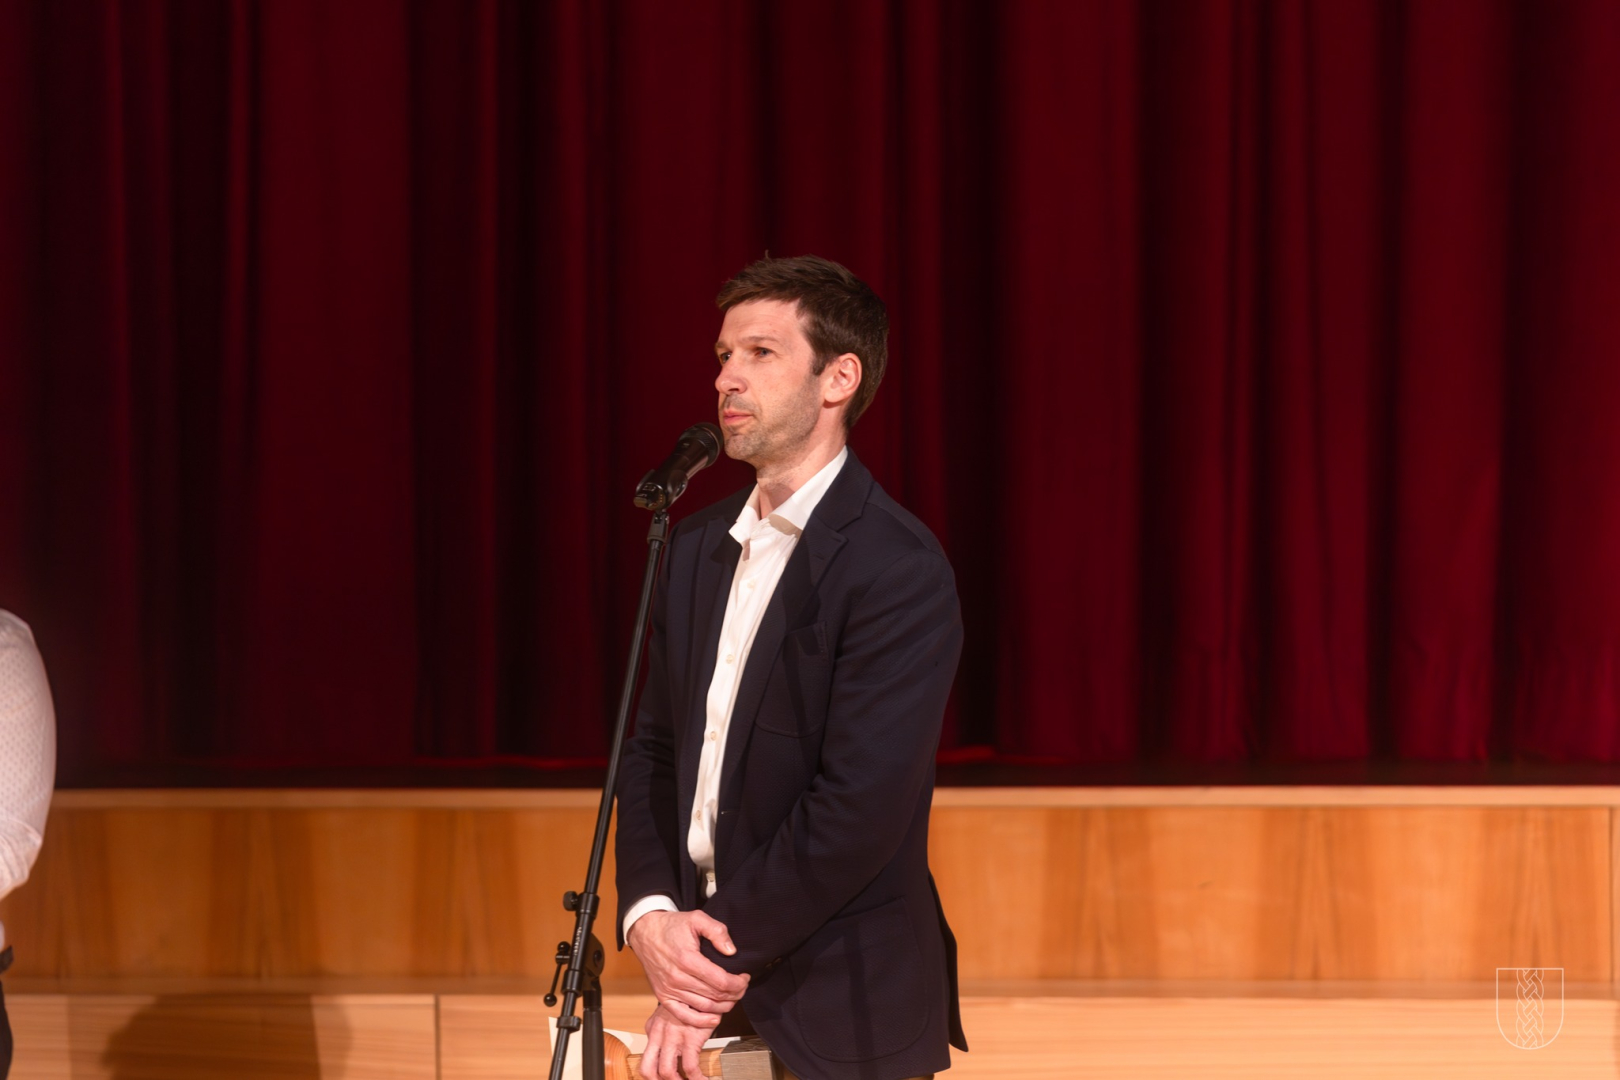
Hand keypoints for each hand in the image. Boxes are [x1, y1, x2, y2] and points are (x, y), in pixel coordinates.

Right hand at [626, 910, 749, 1018]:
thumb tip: (731, 951)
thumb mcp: (697, 918)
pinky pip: (683, 1016)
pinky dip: (701, 1021)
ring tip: (733, 997)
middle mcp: (678, 978)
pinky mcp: (663, 997)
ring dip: (723, 1006)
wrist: (645, 932)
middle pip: (715, 996)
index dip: (738, 983)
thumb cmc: (672, 926)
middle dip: (735, 994)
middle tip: (742, 987)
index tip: (745, 977)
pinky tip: (715, 1019)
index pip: (721, 981)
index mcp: (688, 959)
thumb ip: (717, 931)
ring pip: (704, 1007)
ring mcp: (669, 990)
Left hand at [637, 1002, 714, 1079]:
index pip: (645, 1057)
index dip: (653, 1073)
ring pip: (666, 1072)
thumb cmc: (689, 1000)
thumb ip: (660, 1027)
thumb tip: (661, 1042)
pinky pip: (690, 1067)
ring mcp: (674, 1037)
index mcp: (653, 1028)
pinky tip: (703, 1078)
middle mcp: (659, 1034)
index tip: (663, 1077)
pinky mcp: (690, 1038)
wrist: (703, 987)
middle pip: (647, 1069)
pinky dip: (697, 1078)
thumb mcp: (668, 1011)